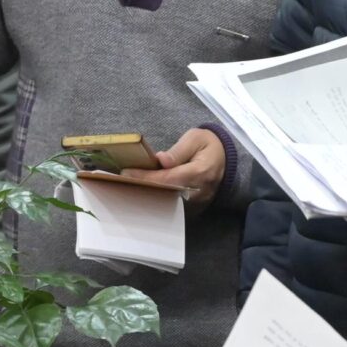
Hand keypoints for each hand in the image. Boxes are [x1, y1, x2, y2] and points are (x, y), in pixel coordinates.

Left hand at [108, 127, 227, 213]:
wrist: (224, 159)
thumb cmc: (208, 145)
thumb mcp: (196, 138)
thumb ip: (179, 150)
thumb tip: (161, 160)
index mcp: (199, 171)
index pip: (168, 178)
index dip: (146, 177)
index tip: (127, 173)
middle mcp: (198, 190)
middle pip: (165, 193)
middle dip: (143, 188)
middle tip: (121, 181)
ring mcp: (197, 202)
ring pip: (167, 202)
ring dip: (148, 195)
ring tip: (128, 186)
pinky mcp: (195, 207)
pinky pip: (173, 205)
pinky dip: (157, 199)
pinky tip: (143, 191)